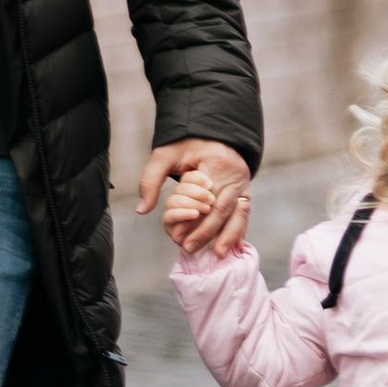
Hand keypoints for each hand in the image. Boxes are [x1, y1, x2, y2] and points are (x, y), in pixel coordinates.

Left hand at [139, 137, 251, 255]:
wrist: (212, 133)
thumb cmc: (186, 144)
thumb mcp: (164, 155)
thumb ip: (151, 180)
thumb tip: (142, 209)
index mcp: (217, 163)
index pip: (205, 198)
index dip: (193, 219)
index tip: (178, 236)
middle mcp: (235, 174)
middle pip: (221, 209)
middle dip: (206, 232)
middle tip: (189, 248)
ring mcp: (244, 183)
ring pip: (238, 213)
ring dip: (227, 235)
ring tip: (216, 253)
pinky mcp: (245, 190)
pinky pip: (243, 213)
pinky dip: (237, 229)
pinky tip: (231, 245)